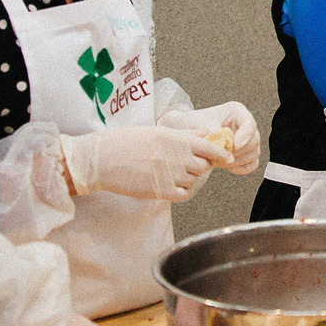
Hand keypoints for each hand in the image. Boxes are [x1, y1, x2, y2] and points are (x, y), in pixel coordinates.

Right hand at [59, 126, 230, 202]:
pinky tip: (174, 186)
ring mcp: (170, 174)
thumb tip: (205, 132)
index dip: (220, 153)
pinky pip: (184, 194)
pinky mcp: (161, 190)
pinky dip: (184, 191)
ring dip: (190, 178)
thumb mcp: (155, 131)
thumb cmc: (123, 142)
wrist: (100, 159)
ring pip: (194, 180)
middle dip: (200, 165)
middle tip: (188, 164)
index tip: (226, 157)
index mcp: (175, 138)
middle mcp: (176, 156)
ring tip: (173, 173)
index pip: (210, 147)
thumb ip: (183, 134)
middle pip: (203, 165)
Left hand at [159, 101, 261, 174]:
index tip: (234, 146)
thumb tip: (224, 146)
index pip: (249, 123)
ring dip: (239, 160)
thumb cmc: (194, 122)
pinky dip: (243, 168)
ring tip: (221, 162)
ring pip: (254, 152)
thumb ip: (214, 133)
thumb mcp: (200, 123)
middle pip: (254, 140)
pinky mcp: (245, 153)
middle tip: (222, 156)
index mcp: (236, 111)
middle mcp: (244, 124)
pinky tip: (230, 168)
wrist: (187, 131)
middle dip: (238, 151)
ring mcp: (246, 139)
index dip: (245, 135)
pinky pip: (253, 163)